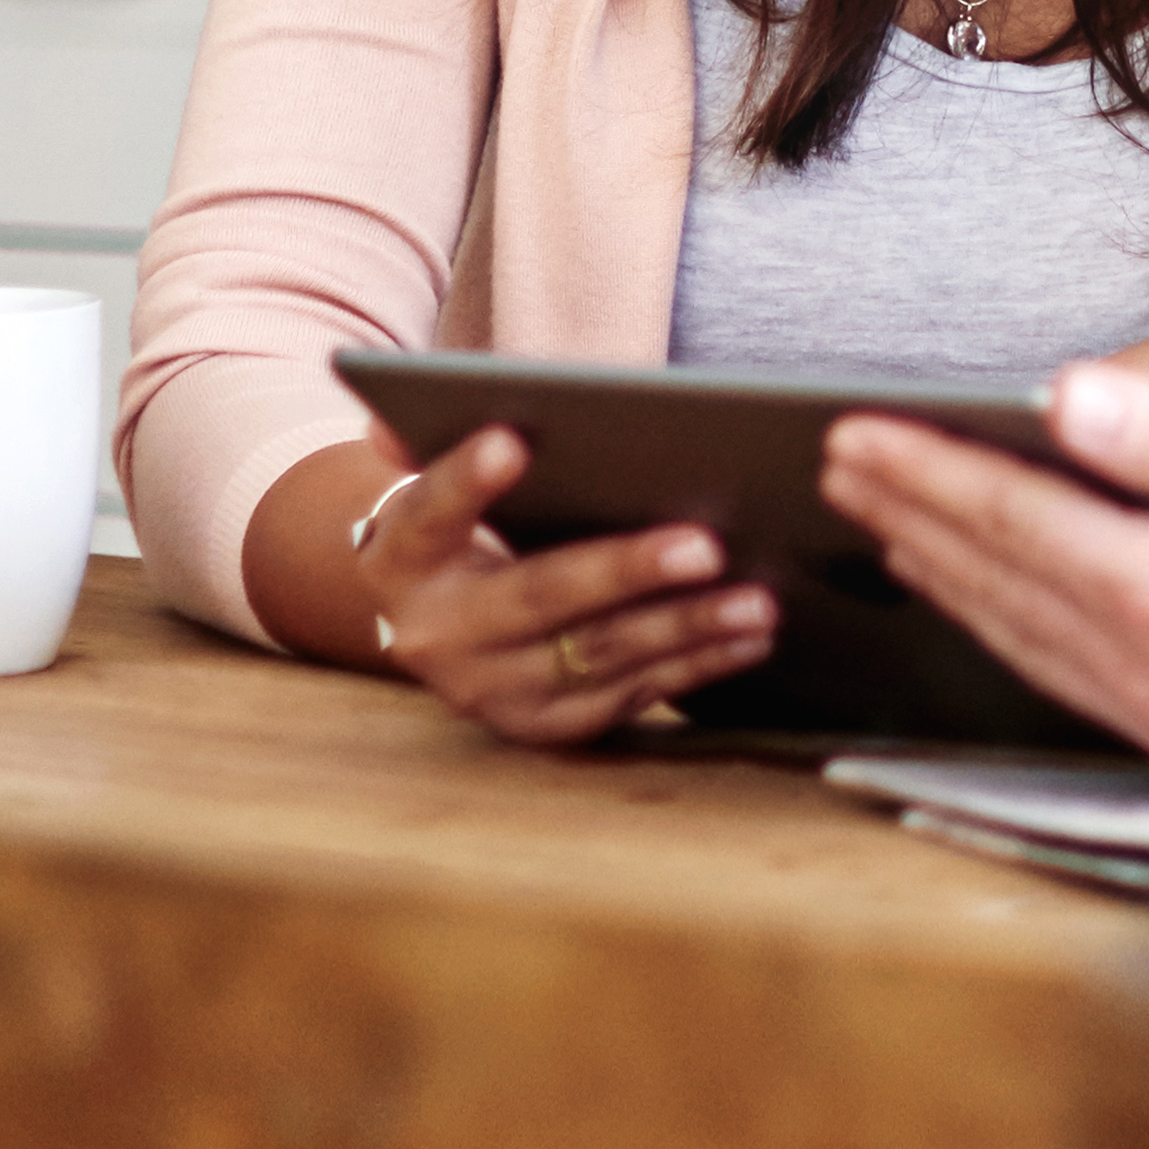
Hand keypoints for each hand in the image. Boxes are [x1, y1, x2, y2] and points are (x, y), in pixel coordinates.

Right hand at [343, 426, 782, 748]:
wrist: (434, 628)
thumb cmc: (458, 531)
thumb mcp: (432, 491)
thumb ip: (428, 447)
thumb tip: (391, 419)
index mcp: (401, 559)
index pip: (431, 512)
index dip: (467, 480)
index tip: (511, 441)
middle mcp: (437, 638)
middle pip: (538, 597)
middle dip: (626, 572)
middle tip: (707, 545)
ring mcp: (491, 693)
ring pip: (598, 656)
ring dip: (685, 628)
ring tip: (757, 599)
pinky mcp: (542, 728)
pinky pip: (627, 696)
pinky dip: (694, 668)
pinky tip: (748, 637)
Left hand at [819, 362, 1148, 796]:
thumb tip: (1060, 398)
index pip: (1011, 521)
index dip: (925, 473)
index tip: (854, 436)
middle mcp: (1148, 672)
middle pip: (996, 582)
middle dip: (910, 518)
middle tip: (840, 468)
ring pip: (1019, 639)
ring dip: (944, 577)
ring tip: (886, 528)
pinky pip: (1062, 681)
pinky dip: (1004, 633)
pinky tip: (987, 609)